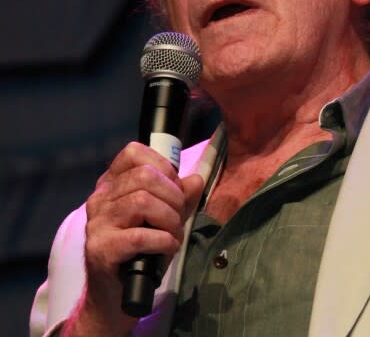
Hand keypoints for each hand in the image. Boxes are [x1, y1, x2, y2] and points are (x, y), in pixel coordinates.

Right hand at [62, 143, 203, 335]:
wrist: (117, 294)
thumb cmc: (142, 251)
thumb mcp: (166, 218)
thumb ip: (181, 197)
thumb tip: (195, 180)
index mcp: (112, 185)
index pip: (134, 152)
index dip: (163, 166)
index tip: (174, 188)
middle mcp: (100, 199)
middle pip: (145, 176)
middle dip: (173, 197)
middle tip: (177, 218)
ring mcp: (97, 223)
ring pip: (142, 201)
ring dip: (169, 220)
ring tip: (172, 235)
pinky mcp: (100, 248)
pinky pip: (140, 235)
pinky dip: (163, 241)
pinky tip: (166, 248)